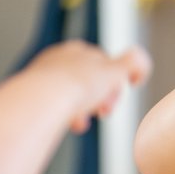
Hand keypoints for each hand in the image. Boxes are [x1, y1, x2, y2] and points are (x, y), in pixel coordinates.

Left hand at [26, 41, 151, 133]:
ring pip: (71, 95)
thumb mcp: (116, 71)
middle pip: (88, 81)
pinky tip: (69, 123)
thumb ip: (135, 63)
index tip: (114, 100)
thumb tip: (141, 61)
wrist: (42, 99)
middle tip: (102, 113)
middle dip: (99, 99)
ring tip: (83, 121)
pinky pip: (55, 105)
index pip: (104, 65)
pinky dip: (65, 115)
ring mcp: (44, 75)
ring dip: (83, 110)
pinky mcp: (32, 92)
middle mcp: (59, 59)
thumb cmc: (76, 85)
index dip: (114, 85)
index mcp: (79, 50)